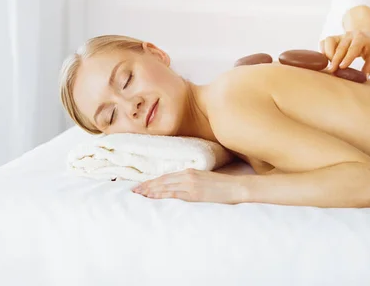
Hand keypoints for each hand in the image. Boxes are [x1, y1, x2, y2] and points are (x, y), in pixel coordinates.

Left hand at [132, 168, 246, 203]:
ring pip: (164, 186)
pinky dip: (160, 195)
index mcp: (190, 172)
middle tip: (133, 191)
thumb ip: (192, 183)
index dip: (152, 182)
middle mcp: (187, 175)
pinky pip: (173, 194)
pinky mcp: (194, 193)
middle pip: (162, 180)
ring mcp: (190, 184)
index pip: (166, 177)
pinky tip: (152, 197)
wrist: (237, 188)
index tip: (141, 186)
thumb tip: (181, 190)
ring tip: (138, 195)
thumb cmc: (223, 187)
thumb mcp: (205, 181)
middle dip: (147, 186)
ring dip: (150, 191)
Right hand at [320, 5, 369, 75]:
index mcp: (361, 38)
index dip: (347, 57)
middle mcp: (349, 35)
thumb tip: (363, 77)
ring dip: (327, 54)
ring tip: (331, 65)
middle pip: (340, 47)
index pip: (353, 48)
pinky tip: (327, 61)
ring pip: (329, 42)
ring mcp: (339, 36)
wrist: (365, 34)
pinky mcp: (332, 38)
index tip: (342, 67)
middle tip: (332, 71)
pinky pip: (323, 43)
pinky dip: (323, 52)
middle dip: (335, 59)